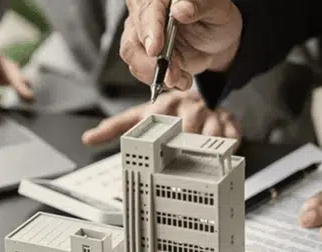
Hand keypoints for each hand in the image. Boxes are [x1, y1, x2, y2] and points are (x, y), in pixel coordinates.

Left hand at [82, 90, 240, 145]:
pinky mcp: (229, 120)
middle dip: (184, 145)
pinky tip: (222, 152)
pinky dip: (228, 146)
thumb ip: (115, 127)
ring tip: (200, 157)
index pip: (158, 120)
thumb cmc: (169, 110)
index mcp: (163, 105)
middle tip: (180, 158)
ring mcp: (209, 113)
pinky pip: (232, 136)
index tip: (155, 149)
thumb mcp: (141, 115)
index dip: (158, 134)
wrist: (200, 95)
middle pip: (187, 128)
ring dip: (206, 147)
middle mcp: (186, 107)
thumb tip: (89, 138)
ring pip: (211, 133)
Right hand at [120, 0, 242, 90]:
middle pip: (133, 37)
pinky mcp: (144, 54)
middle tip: (171, 75)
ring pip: (133, 56)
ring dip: (155, 73)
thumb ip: (201, 6)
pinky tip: (179, 79)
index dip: (149, 30)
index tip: (154, 49)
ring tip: (181, 79)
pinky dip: (160, 80)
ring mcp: (141, 34)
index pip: (147, 10)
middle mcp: (145, 13)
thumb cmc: (215, 17)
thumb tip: (181, 8)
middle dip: (150, 61)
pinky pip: (141, 70)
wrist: (217, 37)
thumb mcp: (217, 9)